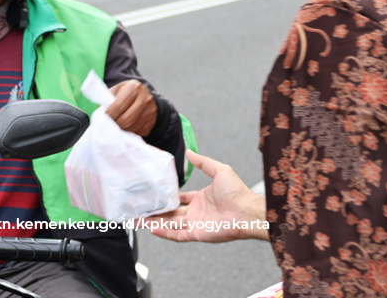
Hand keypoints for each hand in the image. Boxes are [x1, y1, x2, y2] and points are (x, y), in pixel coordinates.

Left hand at [106, 80, 157, 136]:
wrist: (142, 95)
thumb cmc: (124, 94)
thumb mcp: (115, 91)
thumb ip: (106, 100)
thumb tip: (100, 114)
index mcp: (133, 87)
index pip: (119, 105)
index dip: (110, 114)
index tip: (104, 118)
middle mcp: (145, 98)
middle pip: (128, 118)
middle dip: (116, 124)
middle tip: (109, 126)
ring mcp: (151, 111)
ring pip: (134, 127)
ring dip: (122, 130)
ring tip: (116, 127)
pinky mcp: (152, 121)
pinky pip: (139, 132)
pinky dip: (130, 133)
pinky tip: (125, 128)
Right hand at [144, 150, 268, 242]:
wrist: (247, 211)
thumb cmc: (238, 192)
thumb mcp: (219, 170)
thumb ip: (203, 162)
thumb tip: (189, 152)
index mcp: (201, 199)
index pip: (180, 199)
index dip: (167, 197)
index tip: (154, 194)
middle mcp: (196, 212)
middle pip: (171, 213)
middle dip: (155, 212)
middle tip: (140, 208)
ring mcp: (195, 224)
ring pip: (170, 224)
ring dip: (154, 222)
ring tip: (139, 219)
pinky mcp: (196, 233)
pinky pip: (177, 234)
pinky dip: (164, 232)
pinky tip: (151, 228)